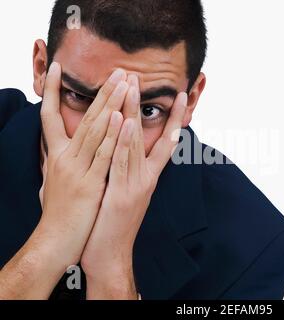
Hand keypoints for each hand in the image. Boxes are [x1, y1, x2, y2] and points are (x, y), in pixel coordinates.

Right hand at [36, 62, 129, 267]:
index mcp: (56, 156)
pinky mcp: (89, 184)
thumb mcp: (53, 181)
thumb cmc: (57, 212)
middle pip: (85, 119)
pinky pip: (102, 156)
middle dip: (102, 92)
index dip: (53, 91)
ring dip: (110, 105)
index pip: (50, 116)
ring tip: (124, 82)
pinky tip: (119, 117)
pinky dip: (111, 136)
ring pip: (95, 131)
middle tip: (118, 70)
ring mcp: (76, 170)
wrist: (55, 241)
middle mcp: (64, 158)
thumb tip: (55, 148)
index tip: (58, 67)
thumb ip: (56, 162)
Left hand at [81, 74, 187, 298]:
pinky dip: (123, 142)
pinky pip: (122, 164)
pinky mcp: (122, 195)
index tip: (181, 96)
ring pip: (136, 144)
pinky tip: (121, 122)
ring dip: (133, 114)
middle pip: (149, 135)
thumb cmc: (114, 222)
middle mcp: (147, 177)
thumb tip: (127, 149)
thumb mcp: (127, 191)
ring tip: (131, 87)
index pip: (167, 141)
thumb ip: (130, 169)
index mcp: (149, 176)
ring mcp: (137, 186)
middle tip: (139, 77)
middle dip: (143, 105)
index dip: (175, 118)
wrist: (110, 254)